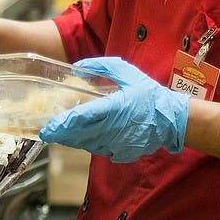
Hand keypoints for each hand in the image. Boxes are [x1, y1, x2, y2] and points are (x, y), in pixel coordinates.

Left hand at [39, 56, 188, 162]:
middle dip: (61, 135)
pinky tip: (84, 137)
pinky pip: (100, 150)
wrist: (172, 120)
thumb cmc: (149, 95)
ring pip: (88, 144)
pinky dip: (90, 144)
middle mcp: (113, 129)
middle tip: (47, 132)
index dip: (63, 123)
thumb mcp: (128, 73)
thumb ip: (103, 66)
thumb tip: (80, 65)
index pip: (82, 117)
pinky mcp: (122, 153)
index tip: (49, 126)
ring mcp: (118, 144)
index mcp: (114, 108)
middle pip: (80, 135)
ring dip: (73, 140)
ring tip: (61, 134)